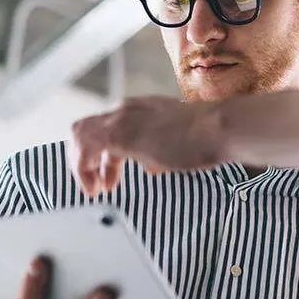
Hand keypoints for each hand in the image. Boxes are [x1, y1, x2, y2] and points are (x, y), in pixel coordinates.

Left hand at [70, 96, 219, 196]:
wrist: (218, 129)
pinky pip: (86, 148)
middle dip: (86, 159)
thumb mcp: (177, 142)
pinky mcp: (120, 134)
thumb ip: (158, 151)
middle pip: (86, 128)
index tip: (110, 176)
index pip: (107, 125)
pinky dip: (84, 170)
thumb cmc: (208, 137)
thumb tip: (149, 165)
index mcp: (141, 109)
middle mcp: (126, 110)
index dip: (102, 154)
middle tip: (95, 184)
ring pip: (79, 135)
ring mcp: (122, 119)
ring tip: (93, 189)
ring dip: (81, 165)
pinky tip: (97, 187)